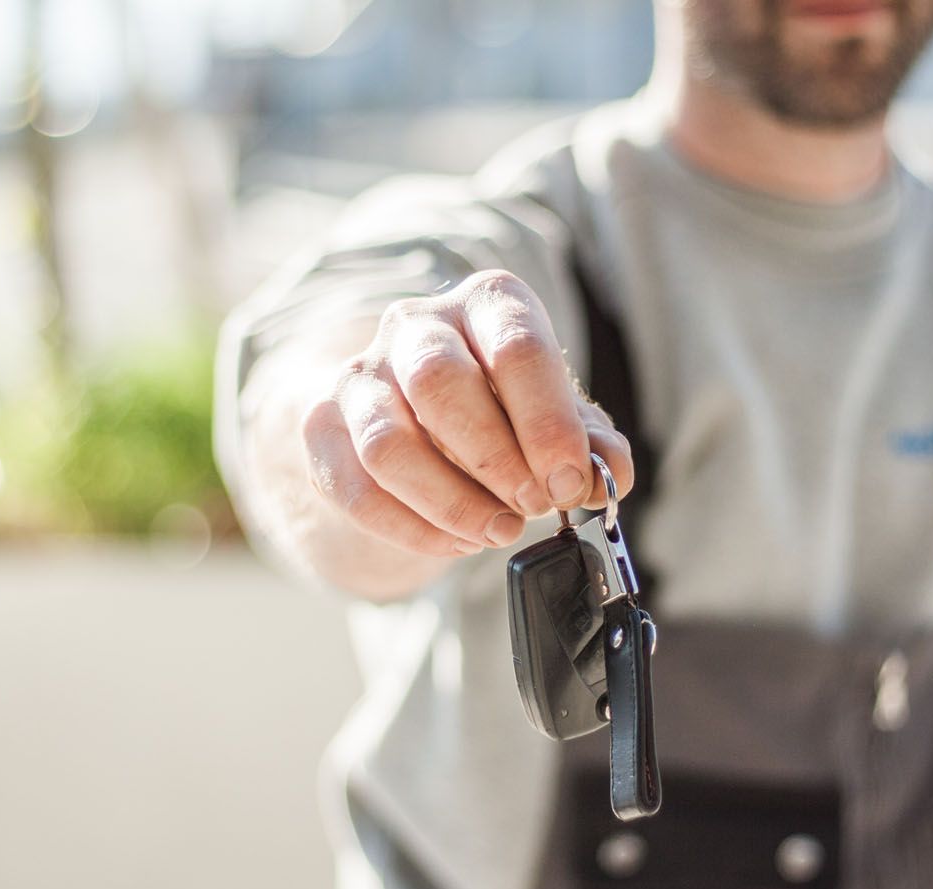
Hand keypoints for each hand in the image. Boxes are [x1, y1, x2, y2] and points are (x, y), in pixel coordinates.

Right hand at [300, 270, 634, 557]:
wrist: (414, 416)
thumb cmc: (499, 410)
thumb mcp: (555, 419)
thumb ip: (589, 444)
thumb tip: (610, 472)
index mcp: (487, 303)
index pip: (516, 347)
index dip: (547, 424)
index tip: (568, 482)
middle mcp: (416, 325)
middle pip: (440, 383)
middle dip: (495, 459)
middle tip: (532, 506)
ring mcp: (361, 375)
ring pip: (388, 443)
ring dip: (450, 502)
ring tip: (497, 531)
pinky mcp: (323, 428)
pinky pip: (357, 488)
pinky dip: (413, 529)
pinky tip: (456, 542)